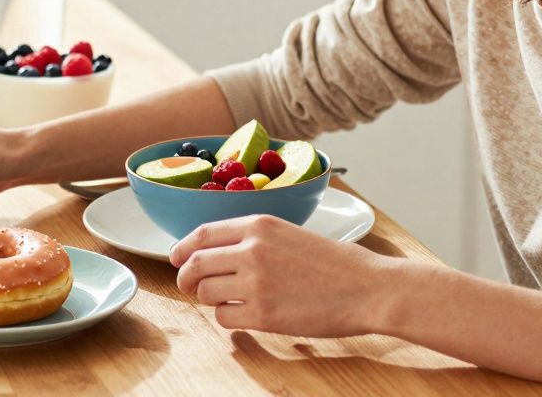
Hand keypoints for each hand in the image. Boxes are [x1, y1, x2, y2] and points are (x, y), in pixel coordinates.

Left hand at [169, 214, 394, 337]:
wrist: (366, 287)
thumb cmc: (333, 263)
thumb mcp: (288, 233)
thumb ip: (252, 239)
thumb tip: (213, 253)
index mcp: (258, 224)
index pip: (201, 234)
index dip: (181, 248)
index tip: (175, 258)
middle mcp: (252, 250)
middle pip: (195, 264)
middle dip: (185, 277)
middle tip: (190, 286)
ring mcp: (256, 283)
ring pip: (206, 292)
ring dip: (210, 298)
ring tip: (230, 299)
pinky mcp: (263, 314)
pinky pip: (223, 318)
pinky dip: (227, 318)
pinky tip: (245, 314)